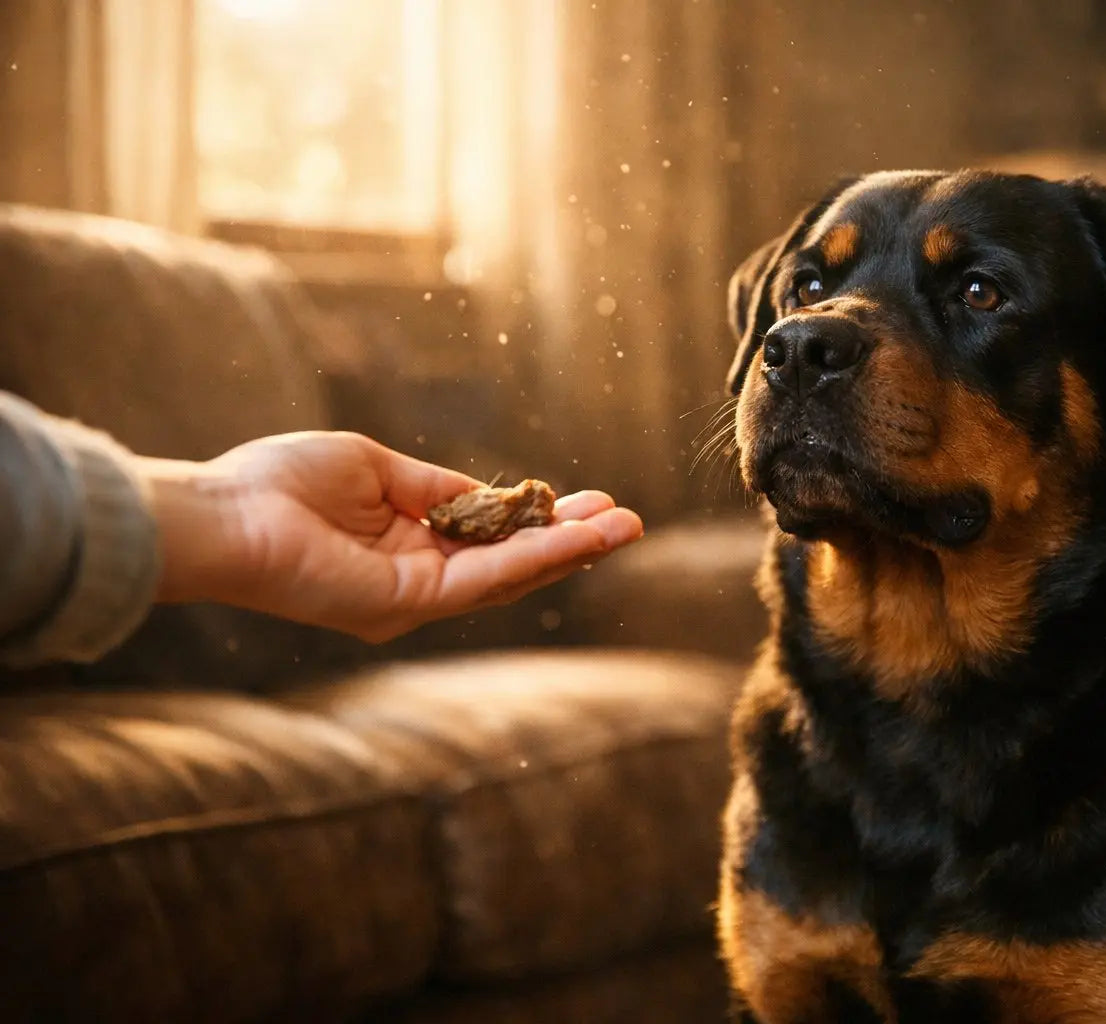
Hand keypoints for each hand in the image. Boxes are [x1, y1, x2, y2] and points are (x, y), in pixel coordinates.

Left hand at [140, 432, 642, 641]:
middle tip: (626, 521)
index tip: (584, 500)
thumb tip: (487, 493)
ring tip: (623, 528)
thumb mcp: (375, 469)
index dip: (538, 521)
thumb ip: (434, 486)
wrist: (224, 513)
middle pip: (511, 565)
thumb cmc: (279, 483)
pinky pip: (486, 579)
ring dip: (569, 550)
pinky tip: (577, 537)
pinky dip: (536, 557)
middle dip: (571, 541)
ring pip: (510, 576)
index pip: (488, 540)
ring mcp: (415, 598)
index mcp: (406, 548)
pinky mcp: (409, 602)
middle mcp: (417, 581)